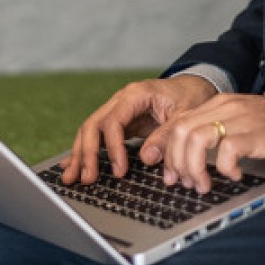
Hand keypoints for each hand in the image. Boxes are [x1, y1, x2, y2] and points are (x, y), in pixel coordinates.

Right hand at [60, 76, 216, 184]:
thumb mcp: (185, 115)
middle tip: (86, 178)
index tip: (119, 171)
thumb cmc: (190, 97)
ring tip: (72, 177)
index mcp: (135, 94)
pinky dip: (86, 151)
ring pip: (90, 131)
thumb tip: (147, 157)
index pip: (113, 122)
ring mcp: (117, 111)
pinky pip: (98, 137)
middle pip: (93, 124)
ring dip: (80, 154)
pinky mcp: (120, 123)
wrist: (192, 87)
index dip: (113, 148)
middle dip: (87, 153)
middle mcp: (121, 100)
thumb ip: (167, 135)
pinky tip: (73, 165)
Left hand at [140, 94, 264, 193]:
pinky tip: (235, 175)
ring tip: (205, 184)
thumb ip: (209, 132)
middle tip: (188, 183)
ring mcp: (239, 118)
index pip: (178, 123)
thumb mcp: (231, 123)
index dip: (169, 152)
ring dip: (195, 167)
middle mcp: (223, 107)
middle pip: (182, 131)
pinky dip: (226, 168)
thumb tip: (182, 161)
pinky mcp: (255, 133)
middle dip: (178, 162)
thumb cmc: (263, 127)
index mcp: (214, 104)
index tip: (172, 175)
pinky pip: (228, 150)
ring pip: (197, 139)